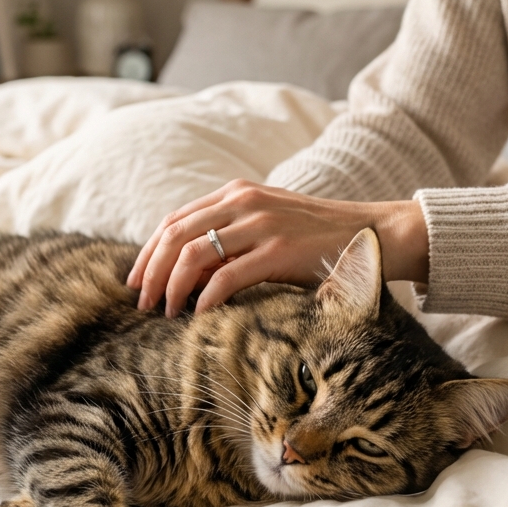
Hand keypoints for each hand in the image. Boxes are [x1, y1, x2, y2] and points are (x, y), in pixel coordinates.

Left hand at [127, 180, 428, 316]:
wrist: (372, 234)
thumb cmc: (314, 239)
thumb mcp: (265, 228)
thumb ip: (227, 240)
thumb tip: (182, 273)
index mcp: (235, 193)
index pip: (174, 221)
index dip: (148, 252)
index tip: (135, 281)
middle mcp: (244, 202)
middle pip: (174, 236)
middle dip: (151, 272)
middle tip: (143, 303)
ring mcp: (261, 224)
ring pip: (193, 254)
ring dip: (172, 287)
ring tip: (167, 312)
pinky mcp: (279, 250)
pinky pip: (226, 276)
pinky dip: (206, 297)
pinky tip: (200, 313)